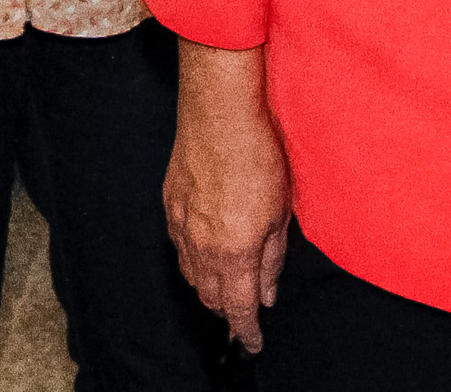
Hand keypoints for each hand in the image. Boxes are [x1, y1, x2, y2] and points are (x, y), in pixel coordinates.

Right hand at [167, 47, 289, 351]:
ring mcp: (180, 222)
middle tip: (245, 314)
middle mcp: (201, 243)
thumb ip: (271, 259)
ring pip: (191, 274)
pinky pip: (179, 246)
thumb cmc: (258, 153)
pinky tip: (206, 253)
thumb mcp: (280, 212)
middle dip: (228, 311)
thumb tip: (266, 292)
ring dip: (209, 287)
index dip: (246, 331)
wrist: (219, 109)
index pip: (237, 307)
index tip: (253, 341)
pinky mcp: (170, 202)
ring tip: (227, 287)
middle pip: (210, 295)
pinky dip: (193, 261)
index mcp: (233, 250)